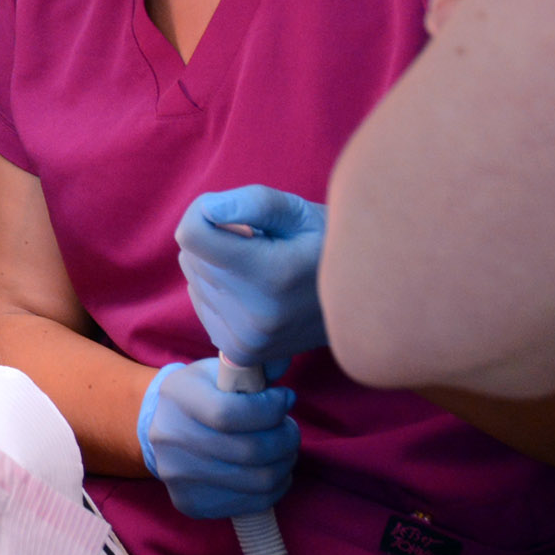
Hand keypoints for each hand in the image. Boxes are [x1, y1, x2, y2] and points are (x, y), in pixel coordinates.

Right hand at [139, 359, 300, 518]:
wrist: (160, 426)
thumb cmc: (201, 393)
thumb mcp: (219, 371)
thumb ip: (252, 368)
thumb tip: (281, 363)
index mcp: (176, 395)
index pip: (229, 413)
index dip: (270, 409)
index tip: (284, 399)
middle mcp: (169, 438)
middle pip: (249, 451)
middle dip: (285, 439)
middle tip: (289, 429)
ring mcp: (177, 475)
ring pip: (258, 481)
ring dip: (284, 464)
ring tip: (283, 450)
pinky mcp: (191, 503)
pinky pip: (252, 504)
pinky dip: (274, 488)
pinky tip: (270, 470)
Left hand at [177, 185, 328, 368]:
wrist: (363, 304)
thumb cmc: (330, 246)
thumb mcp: (301, 213)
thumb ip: (254, 202)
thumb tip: (208, 210)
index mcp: (269, 274)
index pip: (192, 234)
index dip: (205, 213)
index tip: (237, 218)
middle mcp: (254, 314)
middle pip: (191, 256)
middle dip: (215, 241)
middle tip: (261, 247)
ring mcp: (246, 339)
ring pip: (194, 281)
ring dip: (218, 269)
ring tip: (264, 273)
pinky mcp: (241, 352)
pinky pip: (203, 307)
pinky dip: (220, 295)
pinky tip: (257, 295)